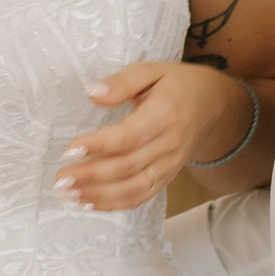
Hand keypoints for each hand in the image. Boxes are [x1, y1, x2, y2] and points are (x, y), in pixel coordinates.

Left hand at [57, 62, 249, 210]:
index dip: (100, 145)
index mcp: (165, 114)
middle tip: (60, 180)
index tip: (71, 149)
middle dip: (91, 176)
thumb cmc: (177, 85)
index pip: (130, 136)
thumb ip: (122, 81)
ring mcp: (169, 165)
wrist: (214, 107)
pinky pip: (141, 197)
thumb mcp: (153, 70)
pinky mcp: (166, 178)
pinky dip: (114, 204)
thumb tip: (92, 93)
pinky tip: (88, 202)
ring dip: (98, 195)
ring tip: (67, 194)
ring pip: (133, 188)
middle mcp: (169, 145)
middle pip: (128, 167)